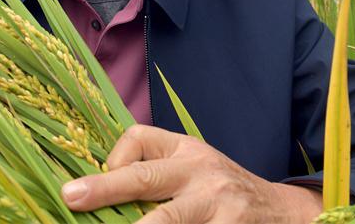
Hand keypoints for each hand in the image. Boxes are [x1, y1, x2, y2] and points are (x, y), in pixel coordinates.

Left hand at [61, 125, 323, 222]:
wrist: (282, 213)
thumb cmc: (222, 190)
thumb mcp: (194, 167)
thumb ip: (158, 171)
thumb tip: (99, 185)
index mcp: (186, 149)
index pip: (139, 137)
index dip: (114, 157)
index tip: (103, 177)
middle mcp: (200, 172)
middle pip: (145, 178)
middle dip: (105, 188)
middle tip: (72, 197)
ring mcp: (217, 204)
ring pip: (167, 218)